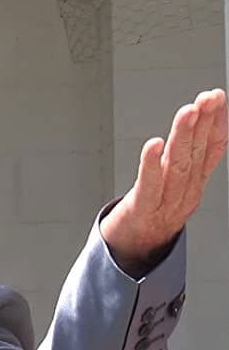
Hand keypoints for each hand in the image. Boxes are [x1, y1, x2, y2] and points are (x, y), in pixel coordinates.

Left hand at [101, 89, 228, 270]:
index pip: (210, 148)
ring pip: (178, 165)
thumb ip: (190, 156)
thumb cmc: (151, 212)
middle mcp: (184, 191)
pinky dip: (151, 164)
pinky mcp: (142, 209)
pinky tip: (154, 145)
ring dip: (183, 137)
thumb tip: (200, 122)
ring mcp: (165, 201)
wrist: (132, 251)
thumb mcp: (177, 183)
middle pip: (196, 153)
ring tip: (188, 113)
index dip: (215, 123)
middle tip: (208, 99)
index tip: (217, 98)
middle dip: (203, 123)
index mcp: (195, 182)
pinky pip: (149, 185)